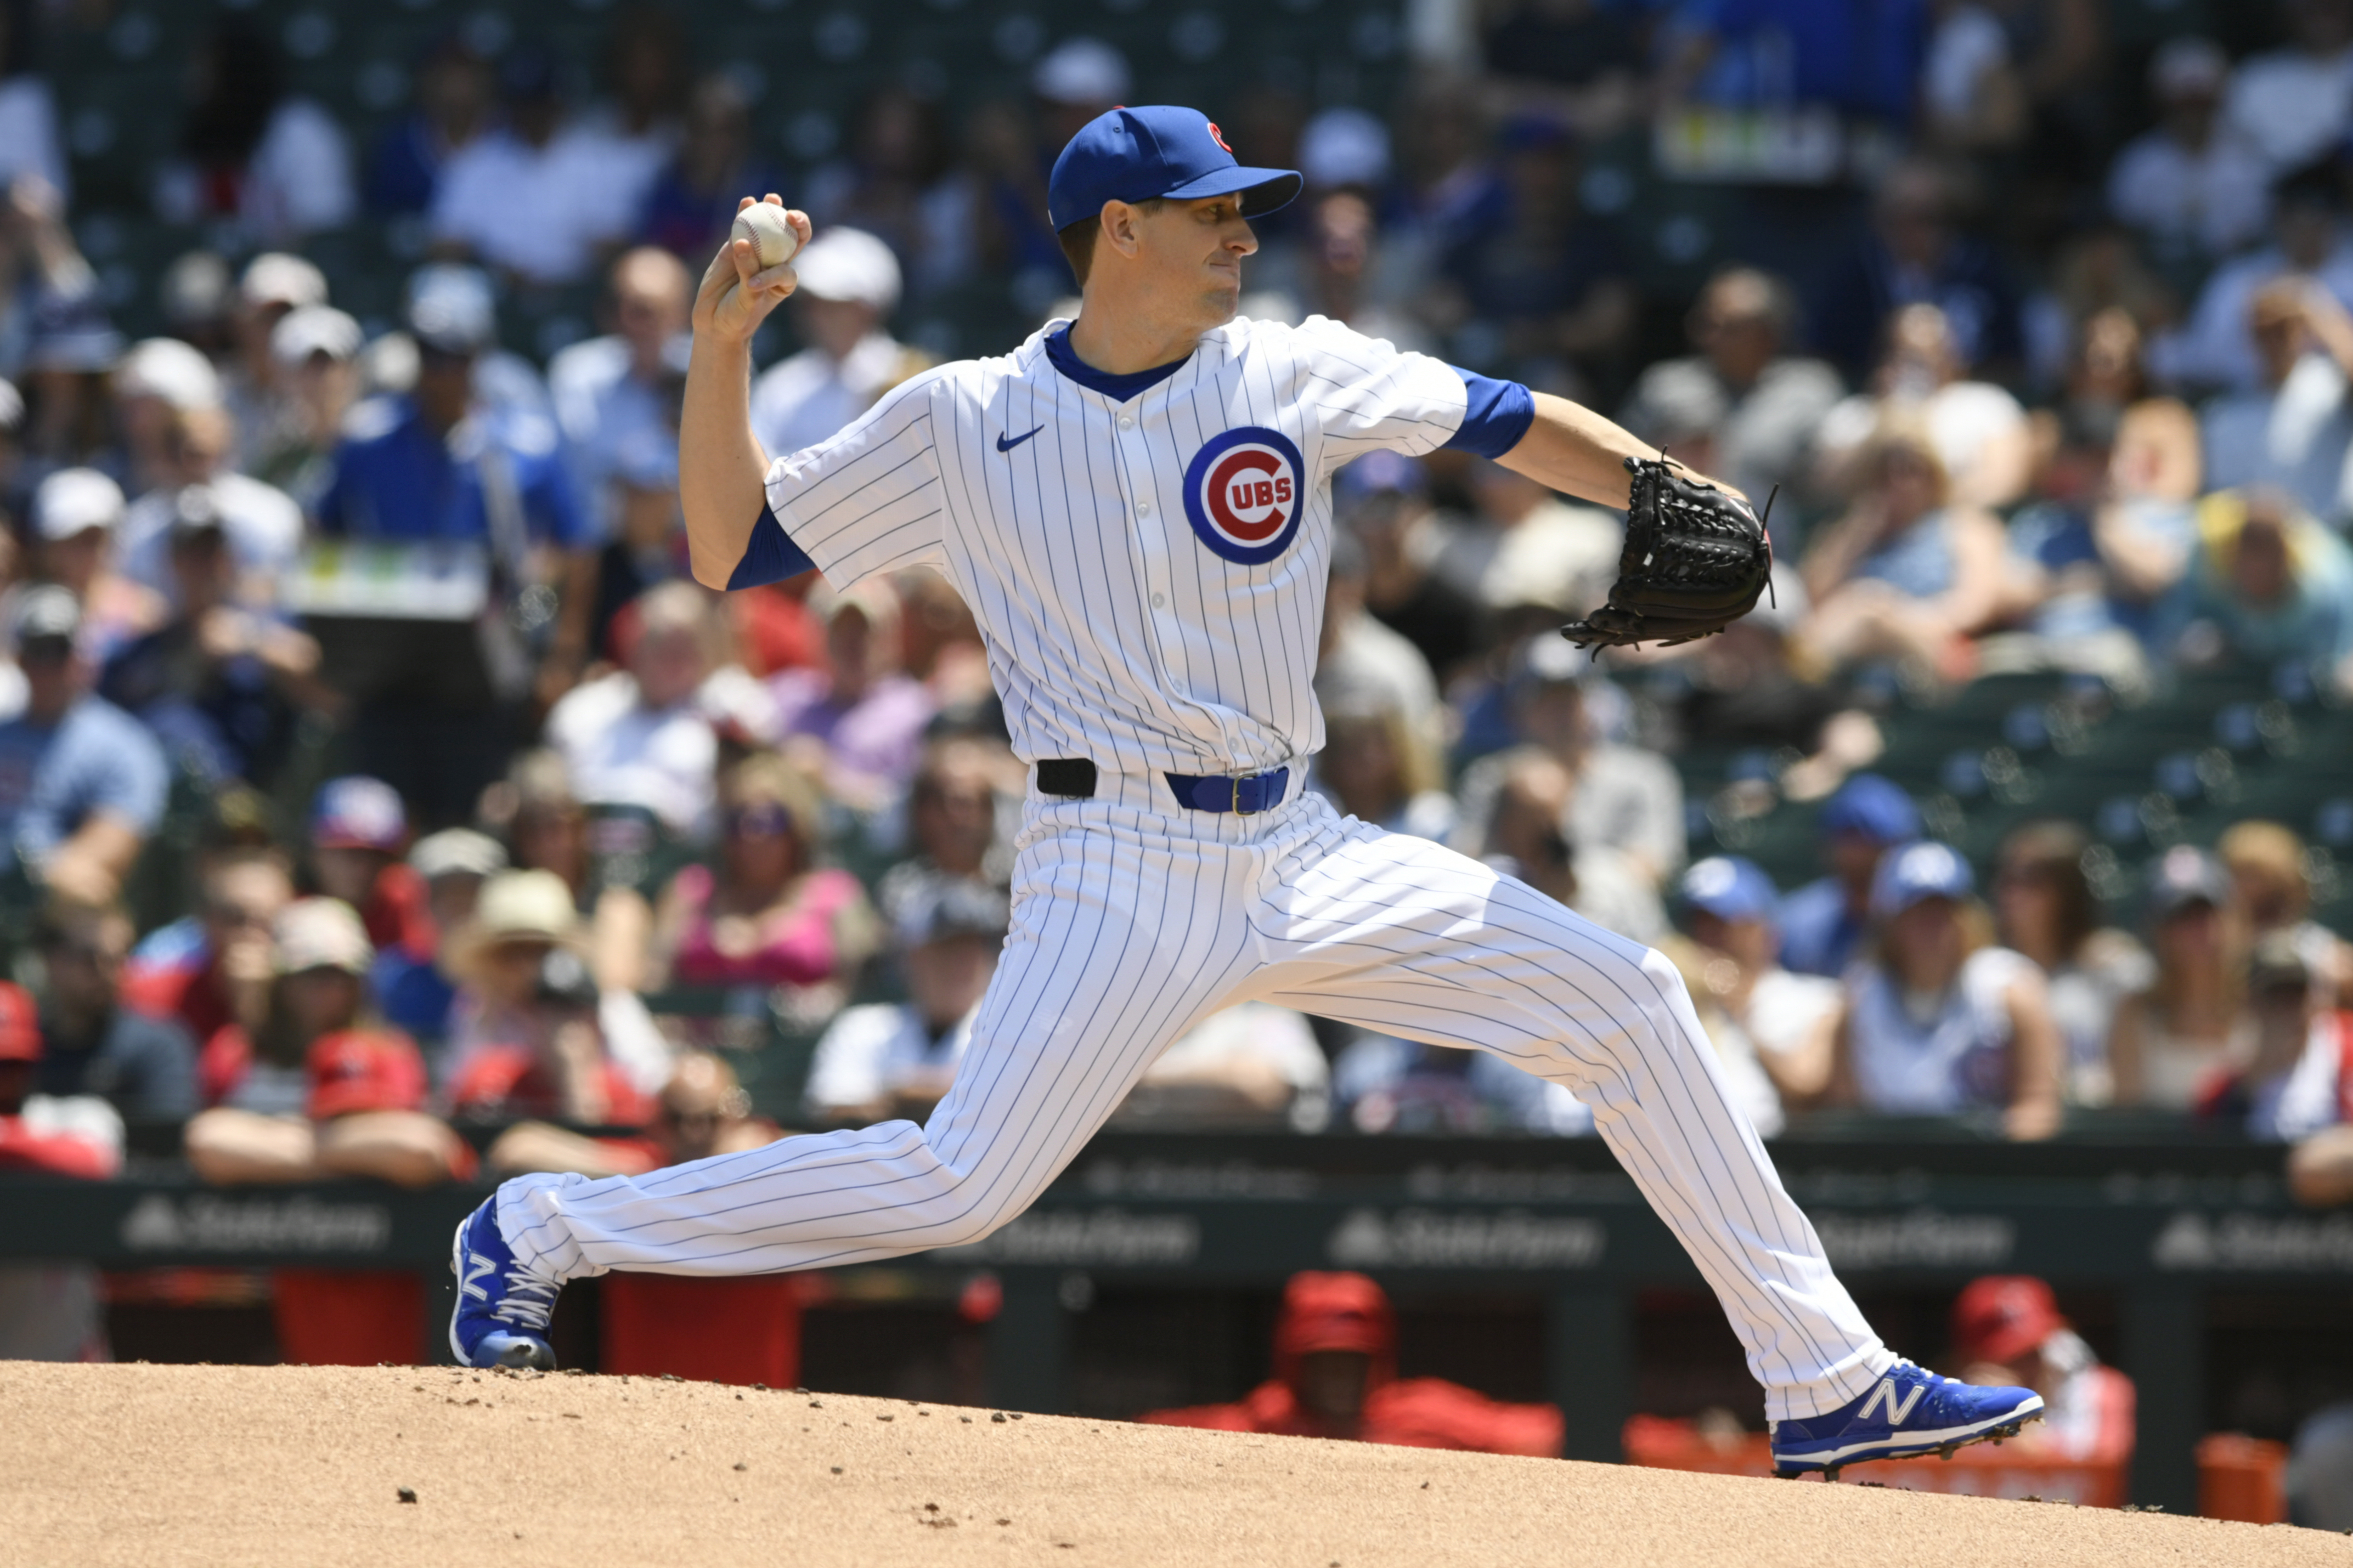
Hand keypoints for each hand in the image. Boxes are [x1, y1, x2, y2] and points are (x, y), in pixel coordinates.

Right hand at [692, 196, 809, 347]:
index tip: (765, 269)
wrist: (716, 321)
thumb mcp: (745, 300)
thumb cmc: (737, 316)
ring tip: (771, 198)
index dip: (784, 264)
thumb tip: (743, 242)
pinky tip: (747, 201)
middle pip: (791, 239)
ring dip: (772, 211)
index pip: (788, 266)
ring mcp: (755, 253)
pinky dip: (745, 213)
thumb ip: (747, 273)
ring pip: (767, 229)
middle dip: (797, 224)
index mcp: (783, 280)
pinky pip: (742, 227)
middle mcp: (774, 263)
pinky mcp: (735, 247)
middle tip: (791, 216)